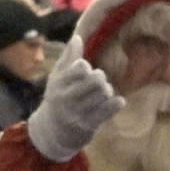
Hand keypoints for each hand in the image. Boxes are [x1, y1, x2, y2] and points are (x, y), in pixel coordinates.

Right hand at [25, 36, 125, 162]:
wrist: (52, 133)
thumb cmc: (57, 99)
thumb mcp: (57, 78)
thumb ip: (68, 58)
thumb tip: (78, 37)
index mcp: (59, 83)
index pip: (81, 67)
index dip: (87, 68)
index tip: (85, 72)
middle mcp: (66, 98)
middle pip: (96, 80)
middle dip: (100, 79)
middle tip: (98, 83)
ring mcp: (76, 113)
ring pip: (104, 94)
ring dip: (107, 92)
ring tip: (103, 94)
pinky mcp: (88, 126)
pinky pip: (109, 110)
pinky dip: (116, 103)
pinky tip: (117, 102)